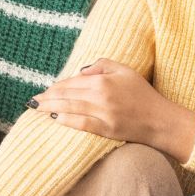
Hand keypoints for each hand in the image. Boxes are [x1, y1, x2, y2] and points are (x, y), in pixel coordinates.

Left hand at [30, 58, 194, 161]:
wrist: (161, 121)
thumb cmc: (143, 94)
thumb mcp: (125, 71)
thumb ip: (102, 65)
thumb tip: (79, 71)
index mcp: (104, 80)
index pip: (73, 82)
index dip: (56, 86)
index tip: (46, 89)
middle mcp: (102, 96)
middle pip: (67, 95)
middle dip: (47, 97)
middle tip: (33, 99)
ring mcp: (103, 114)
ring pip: (70, 108)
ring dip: (50, 107)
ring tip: (36, 108)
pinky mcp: (106, 129)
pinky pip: (81, 124)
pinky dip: (66, 121)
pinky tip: (54, 118)